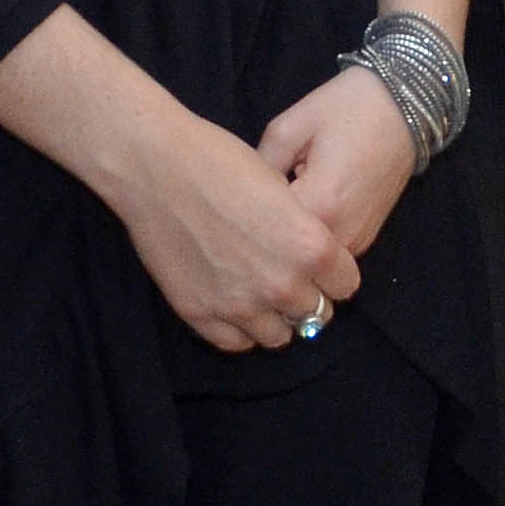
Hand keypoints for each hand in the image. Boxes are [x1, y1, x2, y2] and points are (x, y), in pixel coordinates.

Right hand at [108, 108, 349, 349]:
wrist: (158, 169)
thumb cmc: (223, 163)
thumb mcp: (283, 189)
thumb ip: (305, 232)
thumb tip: (312, 256)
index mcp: (310, 248)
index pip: (346, 286)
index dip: (334, 274)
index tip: (320, 266)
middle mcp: (281, 285)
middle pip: (315, 314)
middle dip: (307, 296)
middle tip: (287, 277)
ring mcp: (239, 306)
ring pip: (278, 336)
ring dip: (275, 318)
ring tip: (260, 293)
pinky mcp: (200, 314)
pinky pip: (235, 342)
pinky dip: (239, 328)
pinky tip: (233, 304)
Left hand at [260, 66, 418, 264]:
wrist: (405, 105)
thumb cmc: (345, 108)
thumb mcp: (288, 127)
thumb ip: (257, 169)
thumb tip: (242, 201)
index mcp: (320, 206)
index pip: (264, 237)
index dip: (242, 221)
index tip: (234, 202)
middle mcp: (342, 236)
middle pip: (286, 256)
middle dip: (265, 237)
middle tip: (250, 208)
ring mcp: (358, 243)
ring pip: (307, 261)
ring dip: (289, 243)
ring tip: (277, 209)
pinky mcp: (367, 241)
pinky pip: (327, 254)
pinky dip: (310, 242)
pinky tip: (301, 212)